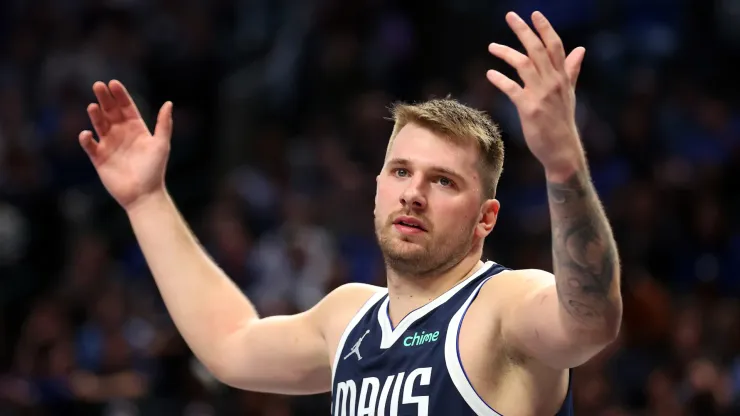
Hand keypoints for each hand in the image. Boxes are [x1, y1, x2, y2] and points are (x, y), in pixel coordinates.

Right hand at [79, 80, 172, 209]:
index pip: (126, 107)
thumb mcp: (161, 145)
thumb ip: (164, 124)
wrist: (144, 195)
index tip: (113, 83)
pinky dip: (86, 139)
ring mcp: (109, 145)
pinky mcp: (99, 158)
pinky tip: (87, 133)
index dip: (120, 95)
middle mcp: (122, 134)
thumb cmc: (154, 170)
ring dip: (95, 115)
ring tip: (93, 107)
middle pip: (111, 112)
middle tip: (98, 85)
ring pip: (99, 125)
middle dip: (105, 99)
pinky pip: (89, 145)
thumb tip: (168, 103)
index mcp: (137, 129)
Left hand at [486, 12, 585, 174]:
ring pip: (524, 64)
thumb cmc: (562, 122)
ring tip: (491, 46)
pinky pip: (512, 89)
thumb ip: (572, 70)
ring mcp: (542, 95)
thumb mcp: (569, 93)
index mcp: (562, 77)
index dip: (545, 28)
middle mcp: (553, 83)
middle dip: (524, 31)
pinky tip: (490, 74)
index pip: (555, 46)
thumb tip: (580, 50)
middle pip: (538, 49)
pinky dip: (500, 79)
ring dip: (506, 52)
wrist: (562, 150)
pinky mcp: (529, 109)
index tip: (535, 14)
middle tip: (510, 16)